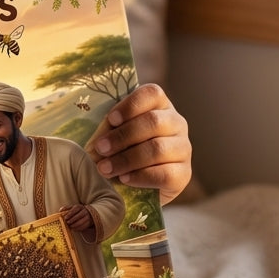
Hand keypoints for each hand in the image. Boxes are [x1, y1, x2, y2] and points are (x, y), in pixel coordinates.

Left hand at [59, 203, 93, 232]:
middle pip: (78, 216)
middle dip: (72, 220)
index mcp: (79, 207)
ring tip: (70, 226)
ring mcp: (87, 217)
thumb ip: (66, 208)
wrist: (89, 213)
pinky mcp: (89, 223)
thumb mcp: (73, 207)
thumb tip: (60, 210)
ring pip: (81, 222)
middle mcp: (84, 211)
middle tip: (67, 223)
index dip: (69, 214)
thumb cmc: (78, 210)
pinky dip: (78, 228)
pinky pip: (83, 226)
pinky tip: (74, 229)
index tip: (65, 218)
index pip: (74, 210)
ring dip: (75, 225)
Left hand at [86, 83, 191, 204]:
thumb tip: (94, 137)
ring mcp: (183, 148)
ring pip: (158, 149)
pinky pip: (165, 174)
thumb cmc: (122, 148)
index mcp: (159, 105)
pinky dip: (140, 176)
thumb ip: (109, 128)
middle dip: (122, 136)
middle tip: (99, 148)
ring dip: (126, 159)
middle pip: (153, 122)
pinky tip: (124, 179)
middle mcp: (176, 123)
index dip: (131, 105)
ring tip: (104, 168)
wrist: (140, 184)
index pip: (152, 93)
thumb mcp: (114, 133)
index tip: (111, 119)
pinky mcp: (184, 174)